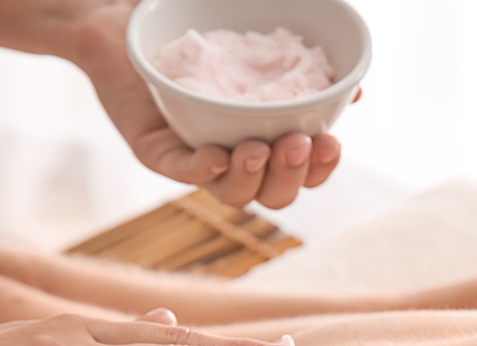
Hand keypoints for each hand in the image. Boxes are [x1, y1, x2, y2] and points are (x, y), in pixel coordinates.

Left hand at [67, 3, 344, 208]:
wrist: (122, 17)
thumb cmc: (197, 27)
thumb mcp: (257, 41)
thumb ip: (304, 63)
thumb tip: (355, 85)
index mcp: (266, 140)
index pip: (303, 174)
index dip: (321, 169)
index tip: (333, 142)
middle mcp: (233, 158)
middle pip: (274, 195)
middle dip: (292, 176)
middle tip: (298, 143)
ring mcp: (194, 159)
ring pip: (233, 195)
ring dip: (252, 178)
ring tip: (258, 148)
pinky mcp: (154, 152)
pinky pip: (180, 171)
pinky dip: (201, 169)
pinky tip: (217, 155)